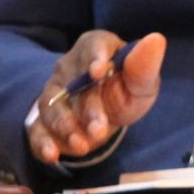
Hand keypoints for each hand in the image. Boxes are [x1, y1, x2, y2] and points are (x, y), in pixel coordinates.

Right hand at [28, 30, 165, 165]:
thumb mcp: (142, 81)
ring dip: (65, 127)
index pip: (93, 45)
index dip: (95, 57)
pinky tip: (52, 154)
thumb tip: (156, 39)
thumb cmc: (125, 90)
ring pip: (52, 107)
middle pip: (73, 83)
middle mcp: (68, 67)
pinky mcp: (42, 119)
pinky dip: (42, 142)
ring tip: (82, 146)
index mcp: (95, 48)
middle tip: (99, 129)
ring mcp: (52, 93)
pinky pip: (37, 129)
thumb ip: (145, 65)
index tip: (99, 72)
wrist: (108, 115)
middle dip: (86, 108)